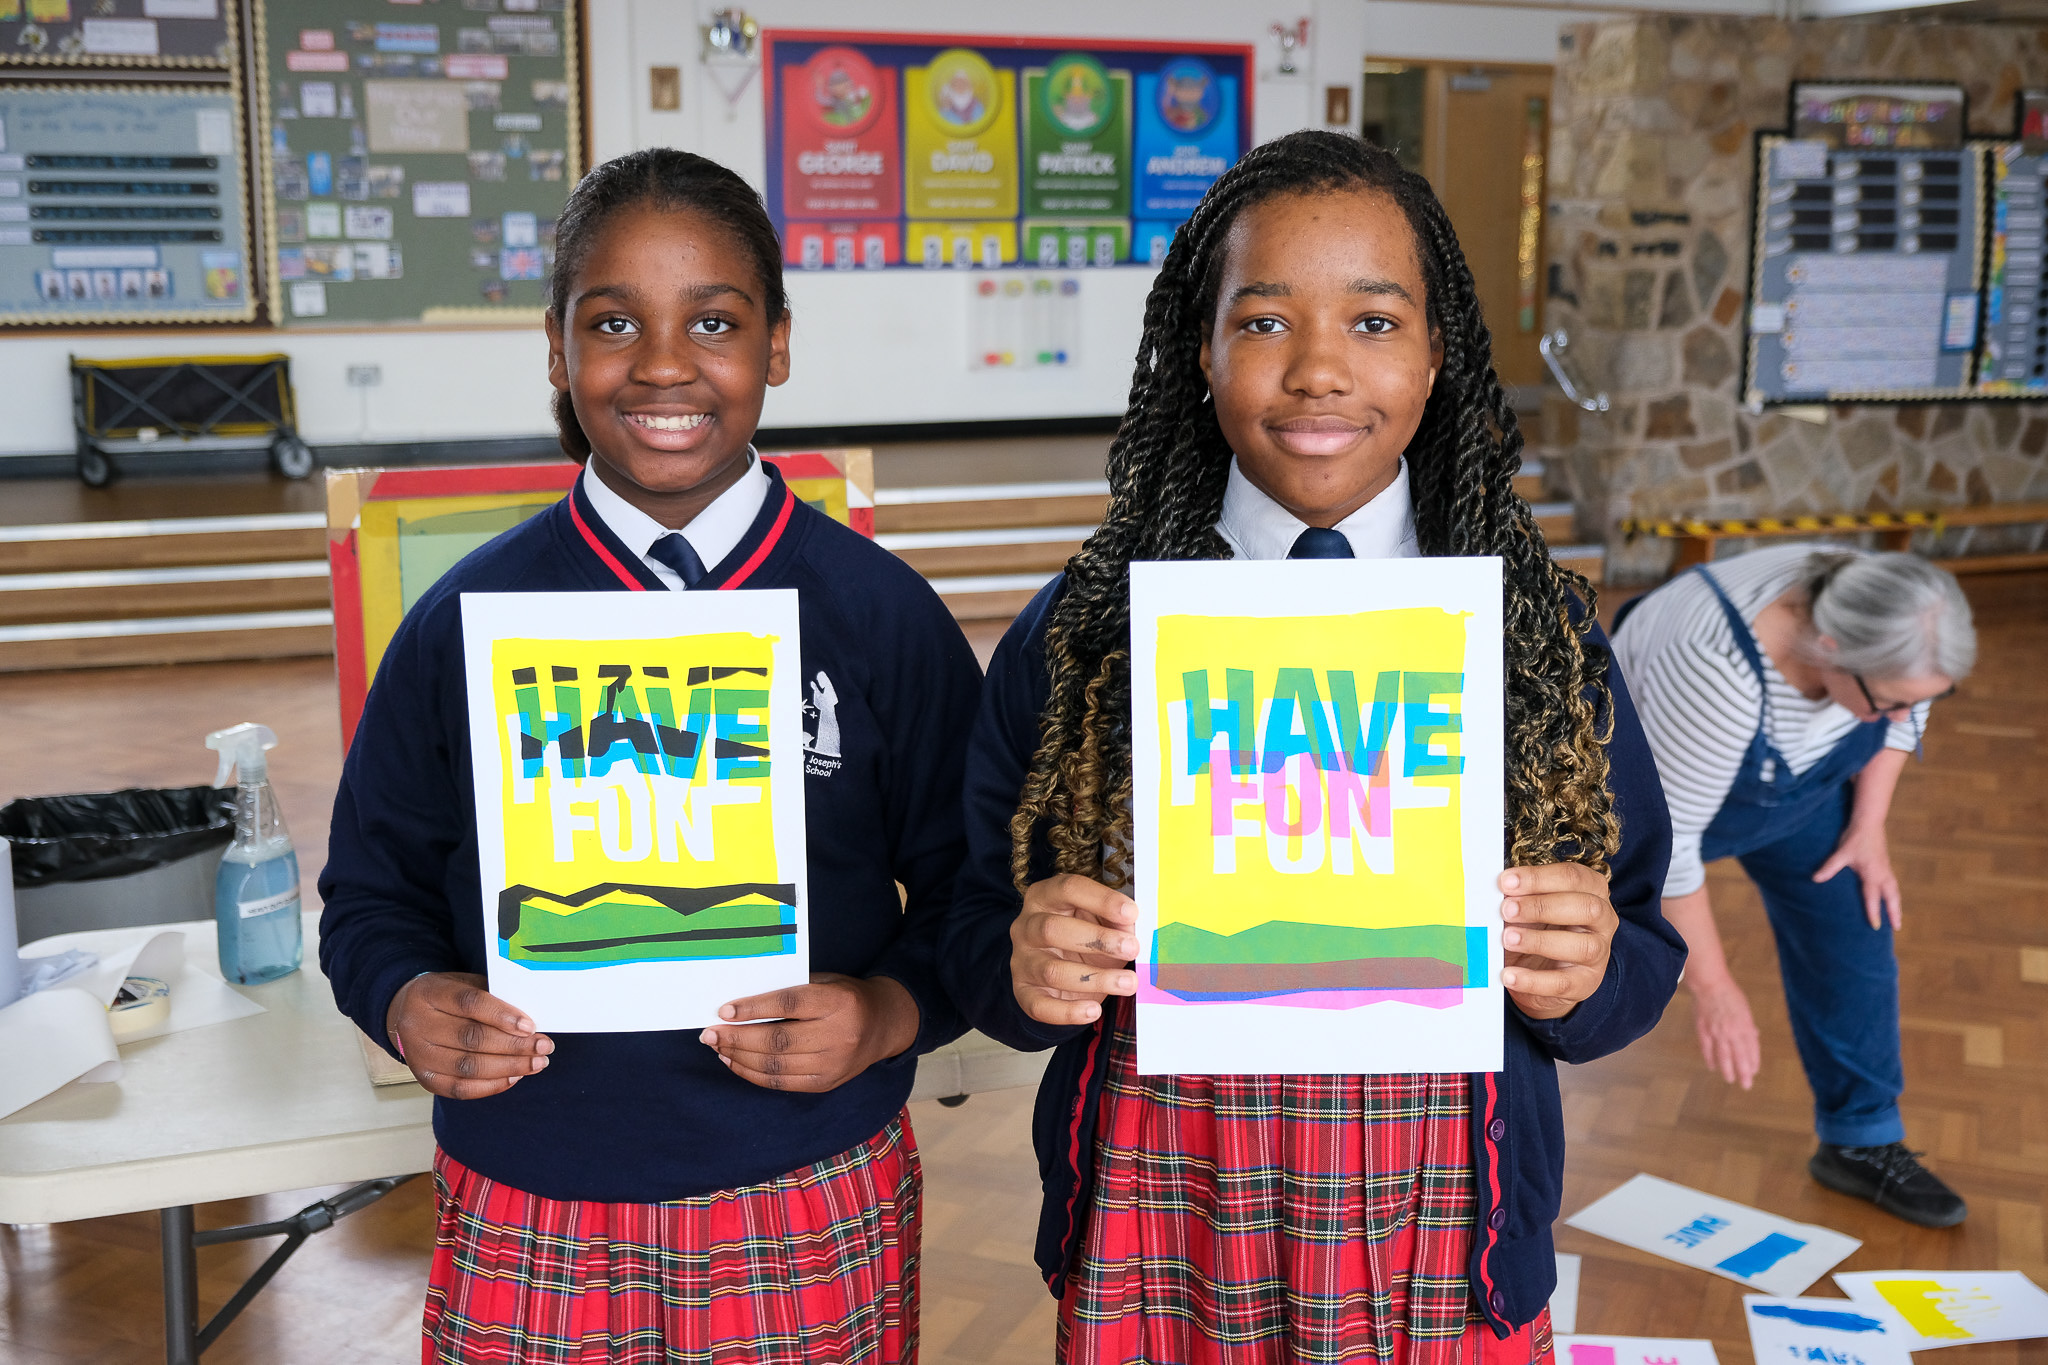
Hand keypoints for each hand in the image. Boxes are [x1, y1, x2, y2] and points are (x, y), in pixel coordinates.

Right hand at [385, 972, 551, 1099]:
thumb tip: (528, 1020)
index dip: (502, 1015)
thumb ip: (492, 996)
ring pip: (468, 1067)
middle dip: (514, 1046)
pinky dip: (491, 1085)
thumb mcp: (464, 983)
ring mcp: (419, 1056)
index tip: (530, 1026)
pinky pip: (461, 1088)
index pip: (469, 1003)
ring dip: (509, 1067)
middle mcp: (418, 1025)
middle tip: (543, 1047)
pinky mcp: (425, 1079)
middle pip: (471, 1039)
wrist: (406, 1014)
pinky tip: (514, 1077)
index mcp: (429, 994)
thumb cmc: (446, 997)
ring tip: (536, 1063)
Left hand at [699, 973, 918, 1091]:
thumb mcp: (825, 982)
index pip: (789, 1004)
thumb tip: (740, 1004)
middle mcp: (839, 1036)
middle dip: (737, 1038)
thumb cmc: (846, 997)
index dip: (754, 1008)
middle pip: (777, 1040)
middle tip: (710, 1033)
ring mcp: (833, 1065)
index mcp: (840, 1002)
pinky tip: (735, 1061)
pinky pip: (780, 1083)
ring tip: (717, 1046)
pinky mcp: (825, 1084)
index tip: (724, 1010)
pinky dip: (752, 1073)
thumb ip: (790, 990)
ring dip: (739, 1057)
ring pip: (775, 1066)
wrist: (884, 1026)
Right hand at [1009, 873, 1138, 1027]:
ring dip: (1095, 978)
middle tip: (1133, 948)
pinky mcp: (1023, 992)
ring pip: (1051, 970)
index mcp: (1045, 897)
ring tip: (1128, 983)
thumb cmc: (1084, 938)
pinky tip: (1094, 1010)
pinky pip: (1040, 1006)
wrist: (1057, 971)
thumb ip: (1115, 919)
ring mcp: (1022, 961)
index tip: (1132, 913)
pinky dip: (1068, 1012)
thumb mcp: (1101, 921)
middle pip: (1052, 928)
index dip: (1101, 900)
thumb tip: (1130, 924)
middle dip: (1097, 939)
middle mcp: (1026, 926)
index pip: (1068, 889)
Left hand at [1500, 864, 1617, 1019]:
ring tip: (1507, 938)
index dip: (1538, 878)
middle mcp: (1603, 920)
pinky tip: (1509, 975)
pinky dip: (1533, 980)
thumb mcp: (1531, 907)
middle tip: (1506, 909)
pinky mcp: (1585, 983)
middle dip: (1541, 906)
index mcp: (1592, 890)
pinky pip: (1562, 983)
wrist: (1543, 974)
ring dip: (1540, 941)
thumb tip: (1494, 891)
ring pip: (1581, 946)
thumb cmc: (1537, 927)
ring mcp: (1599, 953)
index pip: (1573, 877)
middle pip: (1585, 907)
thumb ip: (1519, 896)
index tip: (1505, 881)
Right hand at [1690, 976, 1760, 1087]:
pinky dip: (1710, 1058)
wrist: (1710, 983)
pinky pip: (1707, 1048)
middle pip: (1739, 1056)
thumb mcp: (1745, 1008)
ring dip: (1727, 1069)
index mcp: (1745, 1025)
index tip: (1753, 1072)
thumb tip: (1754, 1036)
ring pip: (1723, 1055)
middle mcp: (1732, 1031)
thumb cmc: (1730, 993)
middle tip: (1746, 1085)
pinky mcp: (1703, 1029)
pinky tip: (1712, 1067)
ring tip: (1730, 1080)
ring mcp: (1717, 1032)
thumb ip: (1748, 1024)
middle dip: (1743, 1072)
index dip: (1753, 1062)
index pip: (1751, 1049)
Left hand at [1812, 821, 1900, 929]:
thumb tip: (1815, 879)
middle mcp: (1882, 873)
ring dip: (1896, 904)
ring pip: (1894, 890)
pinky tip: (1890, 897)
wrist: (1868, 821)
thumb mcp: (1840, 853)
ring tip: (1897, 917)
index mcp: (1872, 874)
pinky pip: (1892, 883)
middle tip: (1897, 928)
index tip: (1875, 926)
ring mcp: (1886, 868)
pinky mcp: (1885, 864)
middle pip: (1892, 897)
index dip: (1874, 913)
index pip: (1873, 898)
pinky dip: (1894, 894)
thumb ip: (1829, 867)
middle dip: (1894, 912)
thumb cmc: (1854, 837)